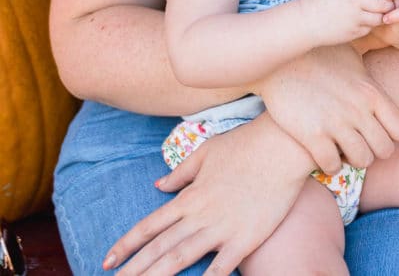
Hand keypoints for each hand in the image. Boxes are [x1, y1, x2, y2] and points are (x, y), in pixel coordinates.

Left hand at [103, 115, 310, 275]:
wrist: (282, 144)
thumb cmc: (245, 144)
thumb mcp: (207, 152)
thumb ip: (180, 173)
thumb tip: (158, 186)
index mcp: (189, 195)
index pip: (150, 225)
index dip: (126, 244)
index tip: (108, 260)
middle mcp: (199, 215)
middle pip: (158, 249)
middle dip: (132, 270)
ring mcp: (221, 228)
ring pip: (180, 260)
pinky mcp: (245, 239)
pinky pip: (220, 269)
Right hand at [255, 43, 398, 172]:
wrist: (280, 59)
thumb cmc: (318, 53)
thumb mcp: (351, 53)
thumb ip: (371, 68)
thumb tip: (386, 61)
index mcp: (371, 91)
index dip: (391, 135)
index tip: (377, 131)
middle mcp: (358, 109)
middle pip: (385, 151)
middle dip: (373, 150)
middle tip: (359, 143)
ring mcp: (336, 123)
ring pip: (362, 161)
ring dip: (353, 159)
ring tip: (342, 149)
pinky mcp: (312, 135)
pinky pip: (332, 166)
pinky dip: (329, 164)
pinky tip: (323, 152)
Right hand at [301, 0, 393, 47]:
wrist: (304, 22)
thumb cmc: (319, 1)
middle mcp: (355, 2)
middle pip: (384, 2)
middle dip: (386, 3)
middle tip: (383, 4)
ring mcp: (355, 19)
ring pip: (380, 17)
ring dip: (379, 16)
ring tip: (373, 14)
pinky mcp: (353, 32)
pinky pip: (369, 28)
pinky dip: (369, 25)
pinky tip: (361, 23)